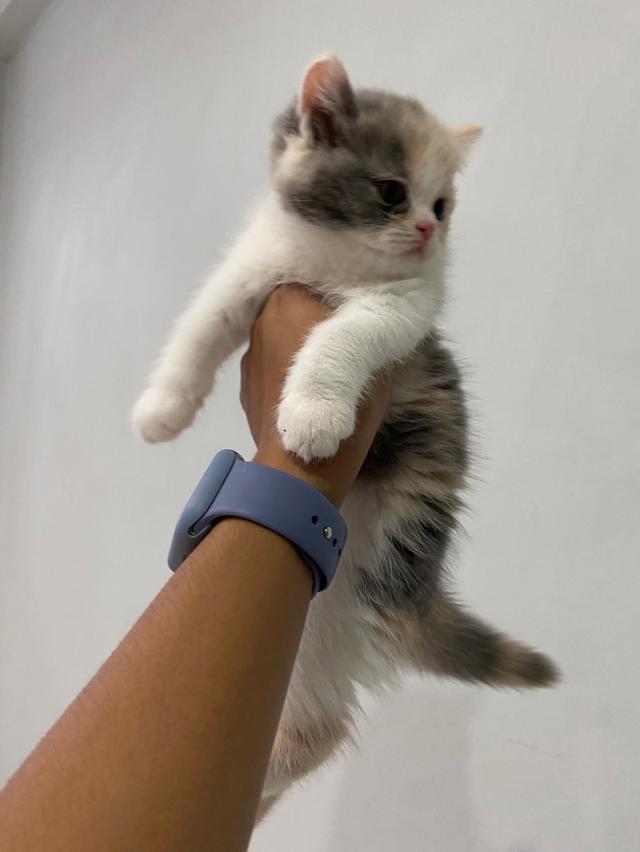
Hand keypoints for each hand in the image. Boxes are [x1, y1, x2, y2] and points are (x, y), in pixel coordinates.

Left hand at [240, 285, 389, 505]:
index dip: (345, 295)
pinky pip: (273, 371)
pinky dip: (289, 379)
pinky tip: (310, 400)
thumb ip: (366, 322)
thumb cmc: (344, 405)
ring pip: (284, 340)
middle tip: (354, 348)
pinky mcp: (245, 389)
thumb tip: (366, 310)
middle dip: (322, 322)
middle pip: (298, 307)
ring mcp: (249, 357)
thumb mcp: (375, 353)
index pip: (321, 278)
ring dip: (304, 351)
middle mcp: (261, 320)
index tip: (365, 317)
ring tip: (335, 380)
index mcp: (289, 298)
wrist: (299, 470)